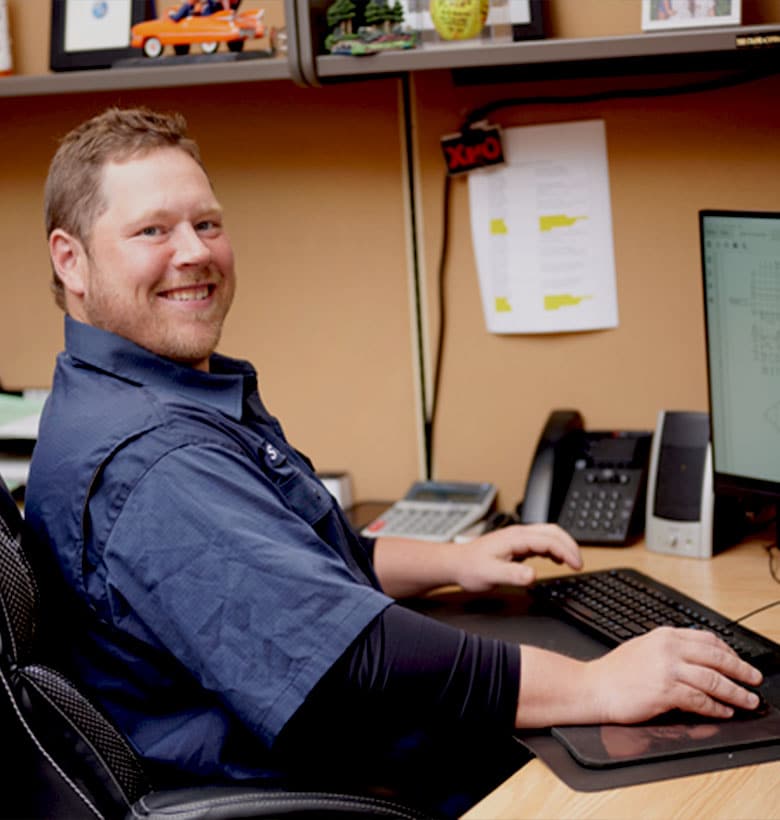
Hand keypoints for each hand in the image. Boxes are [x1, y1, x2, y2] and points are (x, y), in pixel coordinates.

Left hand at [451, 523, 581, 592]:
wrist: (455, 563)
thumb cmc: (470, 568)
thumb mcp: (491, 575)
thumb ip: (513, 575)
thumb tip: (533, 575)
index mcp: (515, 538)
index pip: (549, 540)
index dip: (567, 551)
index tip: (577, 565)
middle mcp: (518, 534)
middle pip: (553, 532)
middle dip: (570, 545)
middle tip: (579, 563)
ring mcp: (517, 538)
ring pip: (548, 534)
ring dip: (563, 545)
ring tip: (573, 562)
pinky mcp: (515, 545)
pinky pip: (540, 541)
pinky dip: (554, 549)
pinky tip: (556, 559)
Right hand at [585, 627, 763, 722]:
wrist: (594, 687)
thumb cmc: (616, 671)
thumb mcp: (644, 647)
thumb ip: (669, 648)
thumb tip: (697, 657)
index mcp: (664, 635)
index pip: (707, 640)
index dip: (730, 652)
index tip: (739, 662)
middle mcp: (668, 649)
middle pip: (716, 658)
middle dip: (741, 670)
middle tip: (755, 679)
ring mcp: (667, 669)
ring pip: (713, 680)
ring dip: (735, 692)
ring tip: (748, 700)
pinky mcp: (665, 691)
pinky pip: (700, 700)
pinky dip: (716, 707)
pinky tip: (724, 711)